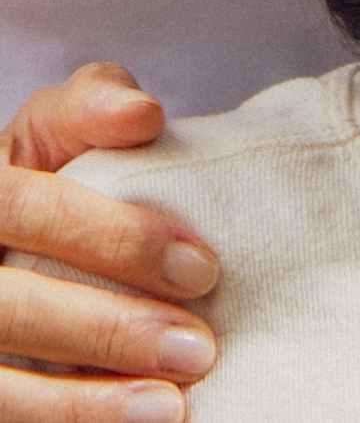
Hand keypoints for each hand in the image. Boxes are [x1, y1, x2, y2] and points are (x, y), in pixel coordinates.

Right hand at [0, 63, 219, 421]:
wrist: (2, 232)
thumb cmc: (40, 173)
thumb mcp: (51, 128)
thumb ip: (92, 105)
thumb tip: (145, 113)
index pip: (29, 212)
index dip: (114, 239)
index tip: (203, 267)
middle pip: (11, 311)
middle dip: (109, 329)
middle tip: (199, 347)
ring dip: (83, 403)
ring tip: (171, 405)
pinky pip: (3, 421)